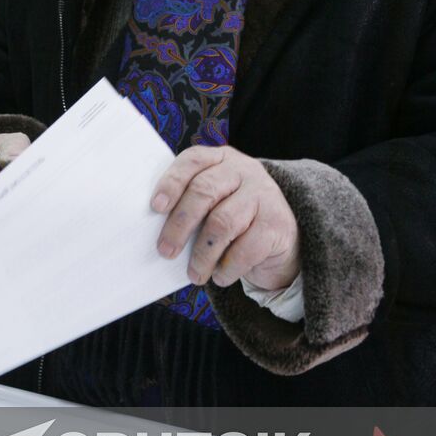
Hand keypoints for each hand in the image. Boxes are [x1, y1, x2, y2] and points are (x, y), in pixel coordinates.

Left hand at [151, 146, 299, 289]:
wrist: (280, 237)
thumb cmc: (233, 219)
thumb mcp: (214, 202)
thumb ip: (190, 205)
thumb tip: (156, 231)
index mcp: (221, 159)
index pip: (193, 161)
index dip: (172, 182)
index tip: (156, 207)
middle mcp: (244, 170)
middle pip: (204, 191)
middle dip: (180, 224)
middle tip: (166, 251)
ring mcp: (264, 194)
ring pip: (222, 222)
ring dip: (202, 254)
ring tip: (195, 274)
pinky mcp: (277, 223)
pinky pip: (245, 248)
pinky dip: (228, 268)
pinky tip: (220, 276)